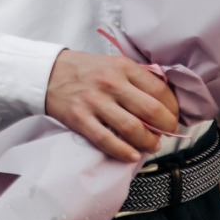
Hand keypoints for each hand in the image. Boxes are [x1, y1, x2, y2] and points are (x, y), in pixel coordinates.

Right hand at [44, 49, 178, 163]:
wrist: (47, 72)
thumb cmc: (84, 70)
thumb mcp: (113, 63)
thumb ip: (136, 78)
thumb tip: (163, 103)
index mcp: (123, 67)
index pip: (160, 91)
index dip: (173, 109)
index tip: (173, 117)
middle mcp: (111, 83)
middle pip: (151, 111)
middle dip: (166, 128)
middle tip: (166, 134)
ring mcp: (95, 101)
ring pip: (132, 128)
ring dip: (148, 143)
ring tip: (151, 146)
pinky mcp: (80, 118)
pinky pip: (106, 140)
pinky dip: (123, 151)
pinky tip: (131, 155)